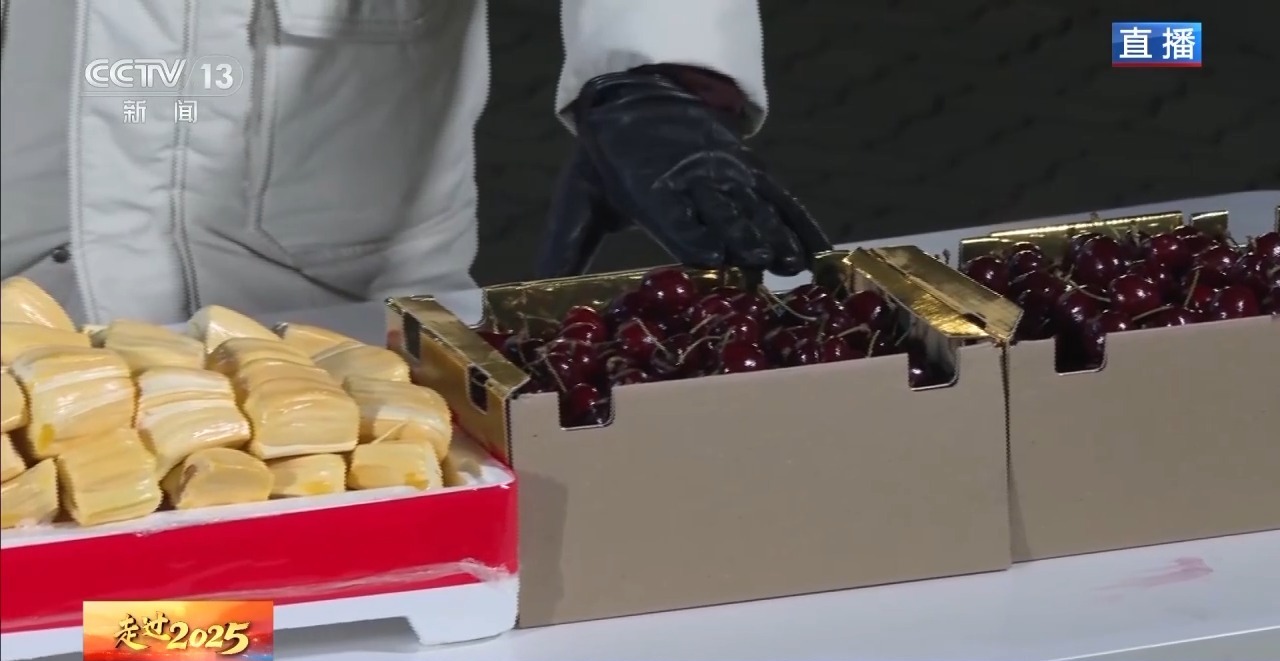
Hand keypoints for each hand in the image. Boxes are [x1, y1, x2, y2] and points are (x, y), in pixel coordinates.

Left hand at [537, 70, 830, 278]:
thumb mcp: (579, 201)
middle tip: (760, 276)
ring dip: (777, 237)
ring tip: (794, 269)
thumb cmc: (606, 162)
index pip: (675, 217)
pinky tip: (820, 255)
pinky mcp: (752, 170)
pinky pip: (782, 199)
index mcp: (649, 188)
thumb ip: (563, 250)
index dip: (693, 241)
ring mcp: (728, 172)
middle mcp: (694, 179)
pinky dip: (803, 225)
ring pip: (757, 207)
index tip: (710, 267)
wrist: (639, 96)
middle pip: (723, 214)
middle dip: (741, 244)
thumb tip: (535, 292)